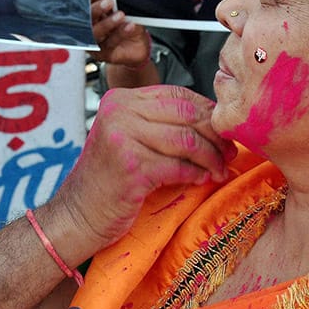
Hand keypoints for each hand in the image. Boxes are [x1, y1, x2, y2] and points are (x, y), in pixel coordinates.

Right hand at [53, 85, 236, 243]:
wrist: (78, 214)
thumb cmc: (108, 180)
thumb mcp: (129, 138)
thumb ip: (159, 124)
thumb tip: (213, 121)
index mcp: (121, 100)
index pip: (177, 94)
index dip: (207, 111)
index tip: (223, 130)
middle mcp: (119, 112)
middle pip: (186, 114)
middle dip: (215, 134)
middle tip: (230, 151)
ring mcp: (123, 138)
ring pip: (187, 140)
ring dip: (211, 158)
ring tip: (220, 169)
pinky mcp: (131, 167)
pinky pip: (179, 167)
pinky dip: (196, 174)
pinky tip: (203, 180)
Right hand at [89, 0, 149, 67]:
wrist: (138, 47)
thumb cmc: (128, 26)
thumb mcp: (125, 11)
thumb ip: (119, 4)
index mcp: (92, 13)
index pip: (89, 2)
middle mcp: (90, 27)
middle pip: (86, 18)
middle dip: (97, 8)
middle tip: (109, 2)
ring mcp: (95, 41)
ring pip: (95, 32)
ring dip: (107, 23)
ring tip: (120, 15)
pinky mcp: (102, 53)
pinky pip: (109, 43)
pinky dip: (119, 34)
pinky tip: (128, 26)